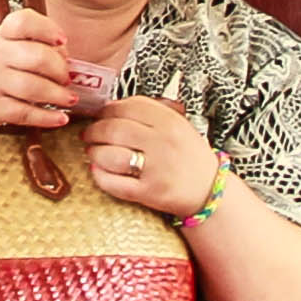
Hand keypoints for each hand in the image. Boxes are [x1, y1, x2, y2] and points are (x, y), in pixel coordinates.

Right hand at [0, 9, 73, 133]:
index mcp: (2, 35)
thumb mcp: (9, 45)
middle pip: (36, 57)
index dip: (47, 29)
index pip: (22, 22)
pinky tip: (60, 118)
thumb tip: (66, 59)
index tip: (62, 40)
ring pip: (32, 87)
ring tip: (69, 98)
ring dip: (57, 94)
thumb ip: (38, 44)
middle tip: (67, 78)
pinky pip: (24, 113)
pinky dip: (47, 117)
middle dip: (60, 69)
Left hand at [82, 94, 222, 220]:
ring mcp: (156, 169)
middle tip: (88, 135)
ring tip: (92, 152)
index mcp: (170, 122)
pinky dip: (99, 175)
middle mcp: (163, 143)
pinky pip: (113, 183)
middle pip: (114, 129)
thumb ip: (150, 113)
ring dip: (94, 152)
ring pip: (110, 155)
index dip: (106, 110)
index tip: (99, 116)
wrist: (211, 190)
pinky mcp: (149, 193)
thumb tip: (111, 107)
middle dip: (93, 131)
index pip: (127, 107)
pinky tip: (98, 170)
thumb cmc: (189, 156)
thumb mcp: (178, 125)